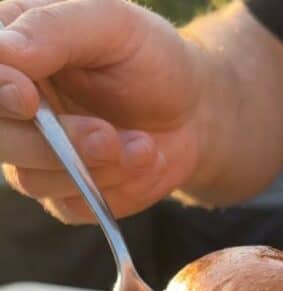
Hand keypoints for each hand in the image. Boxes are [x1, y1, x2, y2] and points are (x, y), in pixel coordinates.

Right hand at [0, 0, 205, 221]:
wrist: (193, 112)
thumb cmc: (149, 58)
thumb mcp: (112, 24)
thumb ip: (56, 30)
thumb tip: (5, 51)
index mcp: (12, 50)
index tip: (27, 98)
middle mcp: (13, 105)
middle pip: (0, 138)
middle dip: (51, 143)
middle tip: (105, 136)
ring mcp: (34, 154)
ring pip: (33, 179)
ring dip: (94, 167)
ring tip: (142, 144)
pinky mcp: (64, 194)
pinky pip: (71, 205)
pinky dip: (113, 188)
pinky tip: (143, 160)